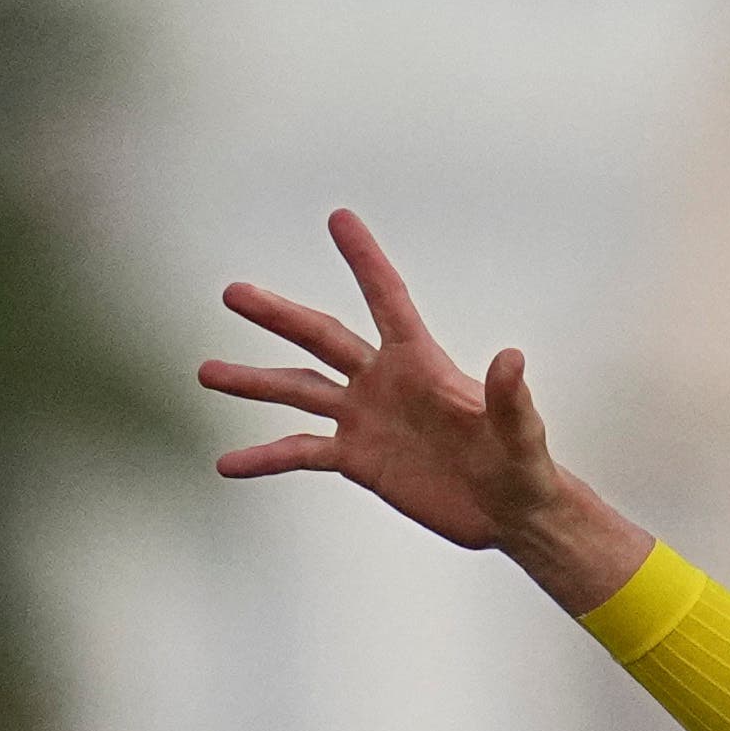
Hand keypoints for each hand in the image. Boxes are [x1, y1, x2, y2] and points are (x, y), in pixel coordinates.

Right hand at [204, 213, 652, 614]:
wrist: (510, 513)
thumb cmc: (523, 469)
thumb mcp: (519, 436)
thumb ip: (510, 400)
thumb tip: (513, 356)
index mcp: (421, 363)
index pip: (387, 299)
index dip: (364, 260)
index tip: (339, 217)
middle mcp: (384, 382)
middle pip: (322, 338)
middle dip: (278, 315)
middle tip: (232, 292)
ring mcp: (366, 419)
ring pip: (299, 391)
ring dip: (253, 382)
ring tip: (206, 372)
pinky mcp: (358, 459)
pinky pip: (301, 453)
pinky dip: (265, 457)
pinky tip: (227, 464)